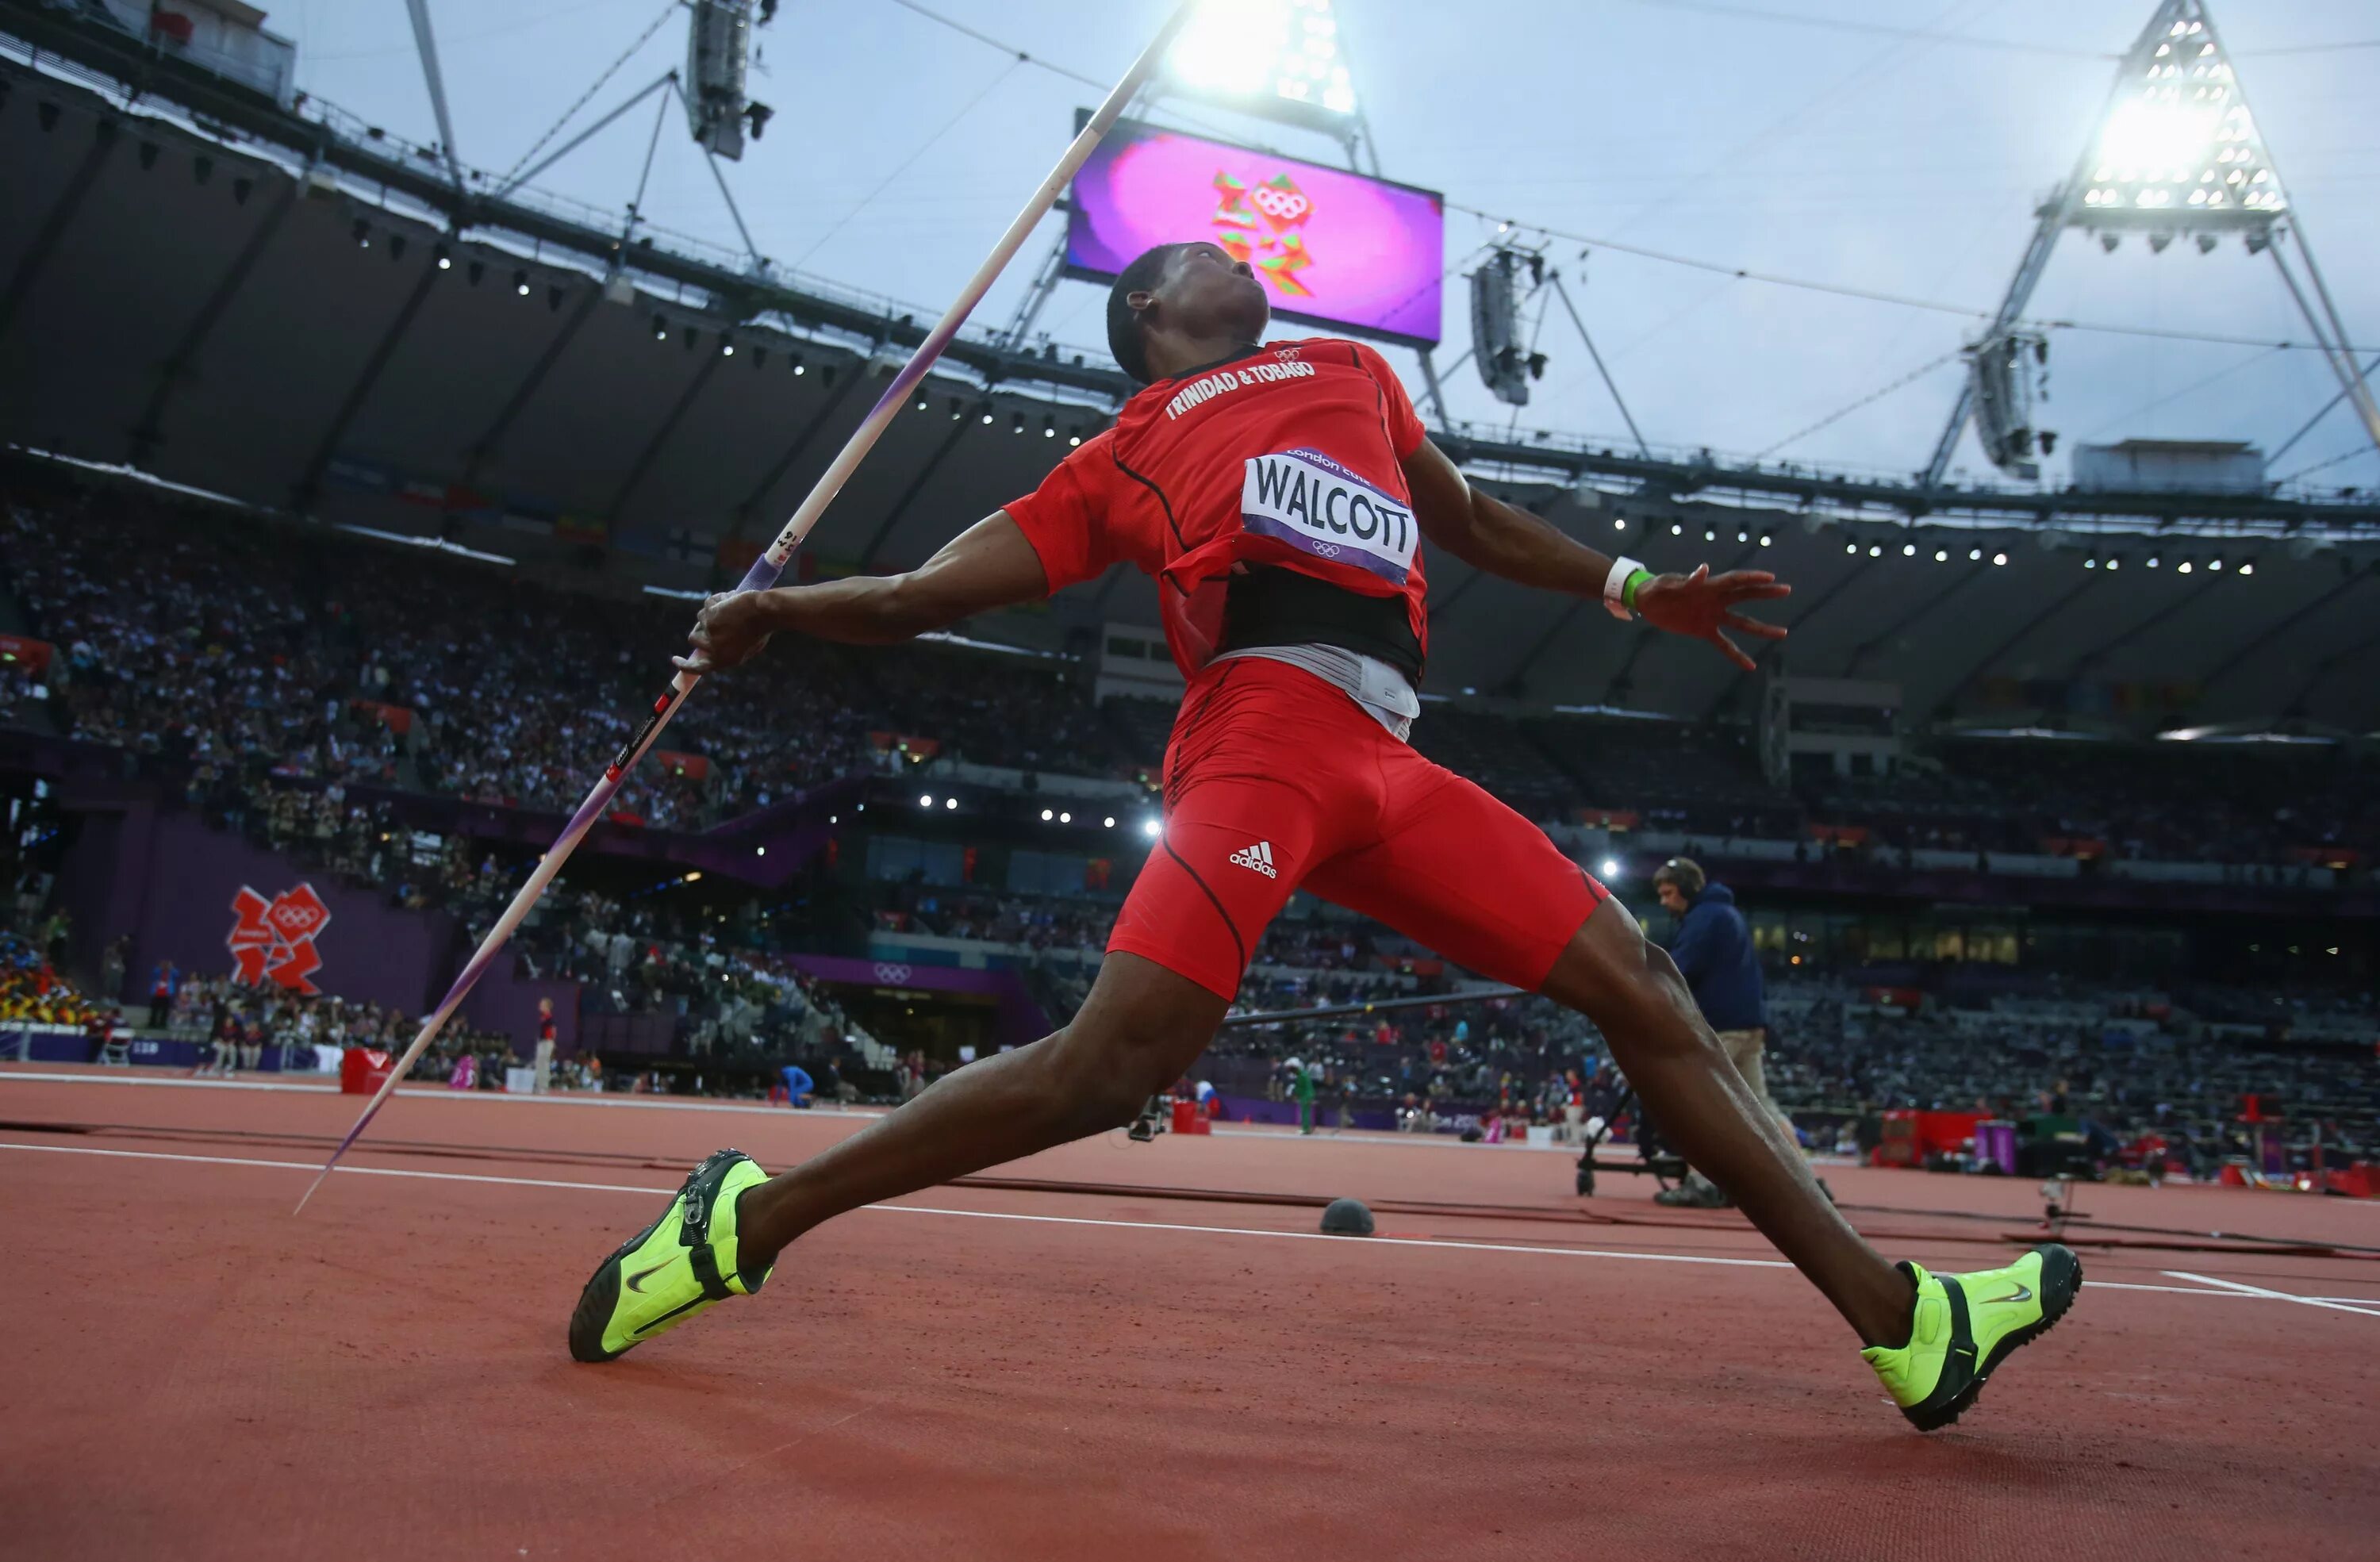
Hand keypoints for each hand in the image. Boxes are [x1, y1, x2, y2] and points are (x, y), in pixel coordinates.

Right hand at [672, 589, 777, 674]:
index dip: (684, 665)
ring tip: (732, 606)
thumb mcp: (747, 646)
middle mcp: (714, 649)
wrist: (767, 612)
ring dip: (713, 610)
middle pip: (693, 639)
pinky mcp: (709, 616)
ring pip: (701, 618)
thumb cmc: (763, 628)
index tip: (675, 659)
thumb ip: (727, 648)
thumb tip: (708, 647)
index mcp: (725, 660)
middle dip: (699, 627)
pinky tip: (732, 598)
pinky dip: (718, 599)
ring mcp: (710, 632)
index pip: (698, 668)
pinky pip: (707, 604)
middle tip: (710, 619)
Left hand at [1633, 565, 1790, 671]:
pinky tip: (1751, 666)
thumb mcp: (1666, 584)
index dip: (1752, 578)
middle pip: (1746, 595)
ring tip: (1783, 633)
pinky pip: (1724, 644)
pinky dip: (1736, 655)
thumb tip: (1704, 570)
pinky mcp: (1704, 631)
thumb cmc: (1655, 588)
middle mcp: (1715, 600)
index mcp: (1708, 586)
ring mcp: (1712, 616)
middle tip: (1786, 590)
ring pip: (1742, 622)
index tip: (1771, 577)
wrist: (1645, 602)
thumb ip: (1686, 581)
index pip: (1735, 580)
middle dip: (1766, 593)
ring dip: (1762, 628)